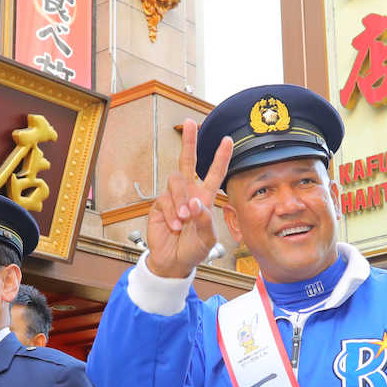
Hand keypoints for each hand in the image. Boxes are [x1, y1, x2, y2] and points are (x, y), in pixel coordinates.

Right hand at [146, 119, 233, 278]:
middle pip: (187, 162)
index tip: (227, 140)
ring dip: (181, 199)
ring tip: (184, 218)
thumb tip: (195, 202)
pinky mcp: (158, 206)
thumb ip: (205, 220)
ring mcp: (172, 199)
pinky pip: (164, 201)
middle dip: (189, 142)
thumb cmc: (194, 249)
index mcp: (204, 198)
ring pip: (176, 182)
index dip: (220, 157)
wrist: (174, 262)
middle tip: (190, 124)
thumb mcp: (207, 238)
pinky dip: (171, 214)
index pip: (214, 174)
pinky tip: (175, 226)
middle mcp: (188, 193)